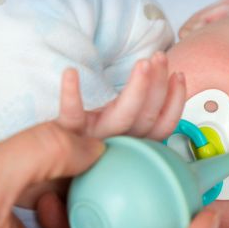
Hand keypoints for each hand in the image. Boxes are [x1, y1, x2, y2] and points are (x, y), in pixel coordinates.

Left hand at [59, 51, 186, 140]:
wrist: (50, 169)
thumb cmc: (86, 144)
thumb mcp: (117, 131)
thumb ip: (137, 116)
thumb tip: (160, 85)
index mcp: (132, 142)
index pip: (163, 126)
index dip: (175, 101)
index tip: (178, 75)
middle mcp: (118, 142)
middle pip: (146, 117)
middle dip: (157, 86)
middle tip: (159, 58)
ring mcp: (94, 138)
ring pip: (122, 117)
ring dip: (137, 88)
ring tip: (144, 62)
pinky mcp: (69, 133)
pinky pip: (73, 114)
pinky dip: (71, 94)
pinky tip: (71, 72)